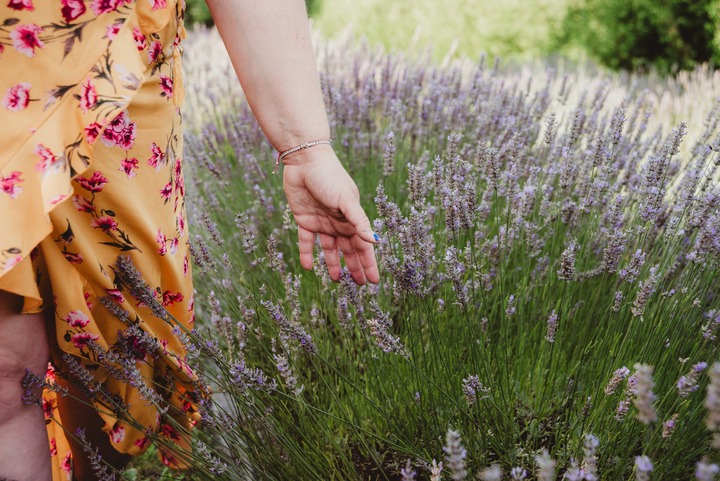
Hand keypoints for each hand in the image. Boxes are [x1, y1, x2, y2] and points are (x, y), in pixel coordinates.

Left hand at [282, 147, 378, 284]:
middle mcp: (339, 223)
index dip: (369, 263)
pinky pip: (306, 241)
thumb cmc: (330, 177)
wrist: (305, 160)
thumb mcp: (346, 200)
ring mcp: (322, 223)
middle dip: (354, 267)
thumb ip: (359, 222)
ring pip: (330, 249)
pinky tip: (307, 267)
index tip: (373, 281)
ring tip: (334, 280)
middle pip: (349, 251)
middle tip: (358, 284)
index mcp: (352, 219)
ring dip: (332, 264)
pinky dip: (307, 254)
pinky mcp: (304, 220)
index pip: (363, 246)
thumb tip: (375, 242)